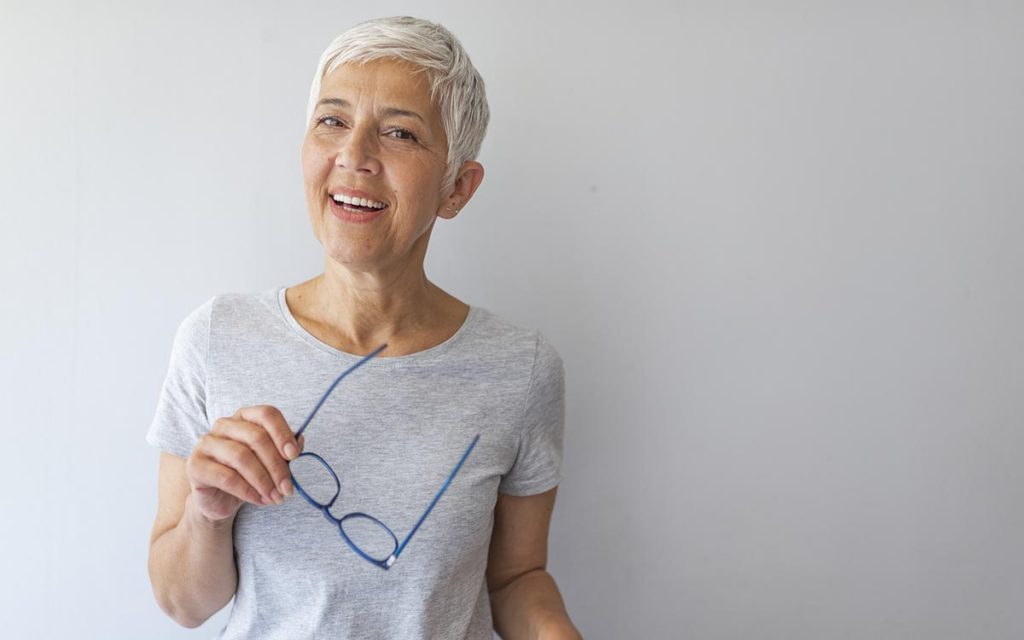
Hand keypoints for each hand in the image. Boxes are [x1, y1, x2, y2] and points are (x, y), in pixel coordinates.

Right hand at [185, 405, 303, 522]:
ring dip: (263, 481)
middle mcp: (224, 425)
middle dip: (276, 466)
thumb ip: (286, 451)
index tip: (294, 455)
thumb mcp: (272, 462)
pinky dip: (247, 491)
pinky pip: (226, 477)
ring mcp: (206, 443)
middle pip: (256, 437)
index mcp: (245, 417)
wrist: (221, 499)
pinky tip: (259, 500)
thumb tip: (300, 442)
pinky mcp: (195, 465)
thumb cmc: (249, 475)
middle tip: (288, 488)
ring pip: (241, 457)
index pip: (267, 414)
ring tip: (275, 497)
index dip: (283, 433)